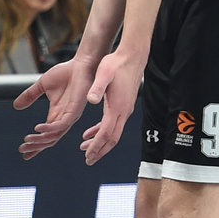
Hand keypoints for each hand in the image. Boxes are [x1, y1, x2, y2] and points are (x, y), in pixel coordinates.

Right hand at [12, 57, 97, 159]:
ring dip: (41, 140)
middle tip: (22, 149)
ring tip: (27, 141)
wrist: (81, 64)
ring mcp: (70, 116)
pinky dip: (50, 129)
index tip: (24, 153)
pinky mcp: (74, 110)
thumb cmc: (65, 74)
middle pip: (50, 139)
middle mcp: (63, 119)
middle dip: (36, 146)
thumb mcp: (41, 85)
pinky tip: (38, 128)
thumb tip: (16, 106)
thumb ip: (29, 96)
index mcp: (56, 114)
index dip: (35, 145)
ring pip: (55, 135)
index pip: (45, 135)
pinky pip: (62, 124)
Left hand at [77, 49, 143, 165]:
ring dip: (100, 143)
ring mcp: (124, 109)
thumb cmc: (116, 63)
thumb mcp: (103, 73)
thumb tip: (90, 99)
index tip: (88, 155)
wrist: (131, 57)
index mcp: (117, 107)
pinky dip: (101, 131)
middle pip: (112, 139)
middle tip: (88, 160)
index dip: (97, 146)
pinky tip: (90, 133)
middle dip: (100, 150)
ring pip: (112, 133)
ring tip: (86, 150)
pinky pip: (112, 124)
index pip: (106, 133)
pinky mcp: (123, 105)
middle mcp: (123, 111)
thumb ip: (96, 87)